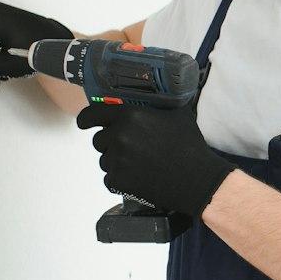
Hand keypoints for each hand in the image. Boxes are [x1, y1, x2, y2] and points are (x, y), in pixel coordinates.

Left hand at [77, 101, 236, 216]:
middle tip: (130, 148)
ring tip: (139, 164)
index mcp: (130, 115)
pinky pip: (109, 178)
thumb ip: (157, 106)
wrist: (196, 179)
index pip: (92, 114)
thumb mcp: (177, 115)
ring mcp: (117, 159)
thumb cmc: (189, 148)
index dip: (86, 119)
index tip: (84, 123)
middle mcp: (119, 135)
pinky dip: (121, 179)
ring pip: (104, 160)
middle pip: (98, 140)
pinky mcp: (118, 179)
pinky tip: (139, 177)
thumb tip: (152, 99)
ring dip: (116, 162)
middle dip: (110, 143)